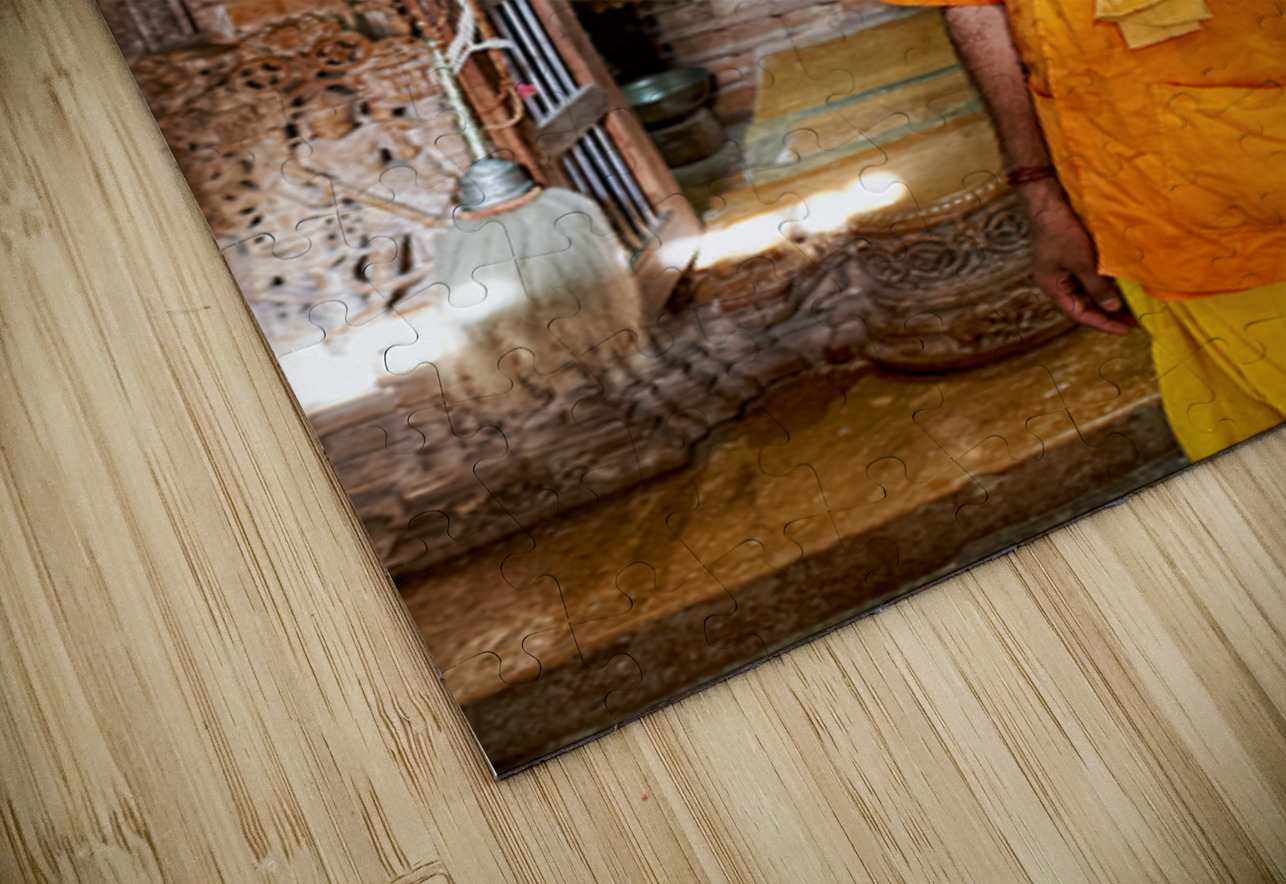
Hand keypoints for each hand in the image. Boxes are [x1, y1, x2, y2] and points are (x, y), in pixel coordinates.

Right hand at [1025, 187, 1135, 334]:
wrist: (1052, 202)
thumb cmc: (1062, 231)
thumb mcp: (1082, 262)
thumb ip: (1097, 287)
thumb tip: (1114, 308)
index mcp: (1053, 287)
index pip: (1080, 314)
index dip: (1104, 323)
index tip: (1127, 329)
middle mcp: (1059, 281)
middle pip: (1085, 305)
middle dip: (1109, 313)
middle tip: (1135, 320)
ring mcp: (1066, 269)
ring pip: (1090, 292)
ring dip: (1110, 298)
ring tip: (1133, 306)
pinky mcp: (1075, 257)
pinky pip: (1092, 277)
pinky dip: (1108, 283)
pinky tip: (1124, 285)